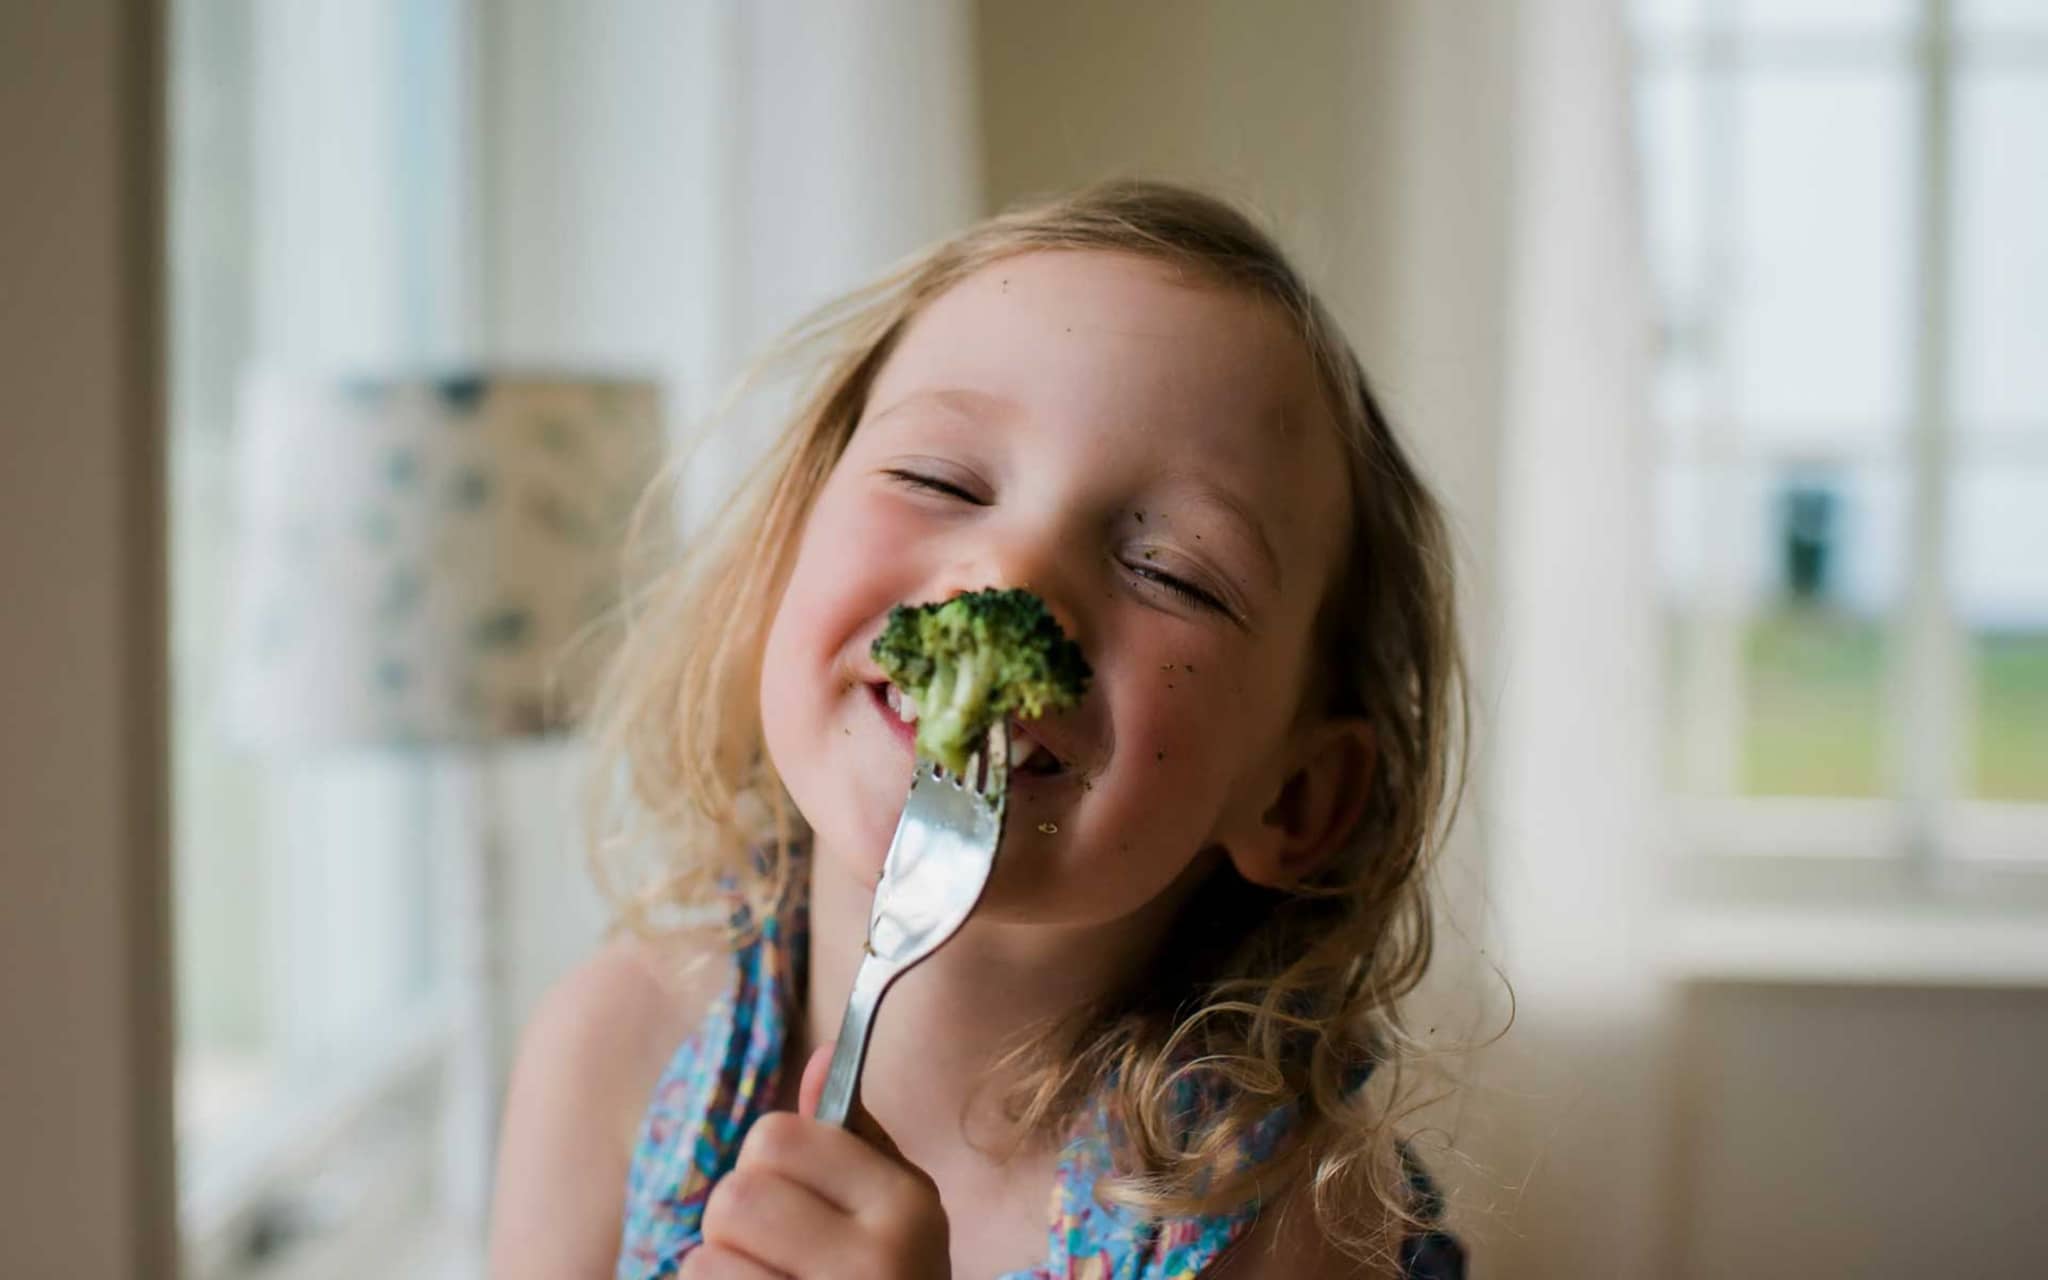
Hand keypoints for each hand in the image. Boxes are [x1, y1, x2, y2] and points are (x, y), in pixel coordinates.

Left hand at [681, 1046, 950, 1278]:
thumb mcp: (897, 1207)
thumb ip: (853, 1137)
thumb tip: (820, 1054)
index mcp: (907, 1206)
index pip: (776, 1137)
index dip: (770, 1165)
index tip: (798, 1200)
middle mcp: (877, 1263)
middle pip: (734, 1197)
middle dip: (738, 1225)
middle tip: (775, 1253)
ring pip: (705, 1262)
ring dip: (722, 1276)